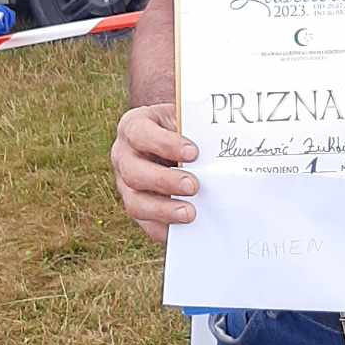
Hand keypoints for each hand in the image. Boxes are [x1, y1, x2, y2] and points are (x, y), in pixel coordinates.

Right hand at [111, 102, 198, 246]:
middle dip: (164, 181)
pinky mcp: (137, 206)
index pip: (140, 133)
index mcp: (133, 127)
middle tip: (193, 185)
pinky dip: (165, 228)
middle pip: (133, 172)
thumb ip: (195, 124)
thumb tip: (221, 139)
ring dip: (163, 210)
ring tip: (190, 213)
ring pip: (135, 203)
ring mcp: (126, 185)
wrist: (174, 140)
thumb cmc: (182, 126)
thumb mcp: (184, 116)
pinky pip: (145, 224)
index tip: (193, 152)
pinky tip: (186, 228)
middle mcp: (123, 156)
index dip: (164, 144)